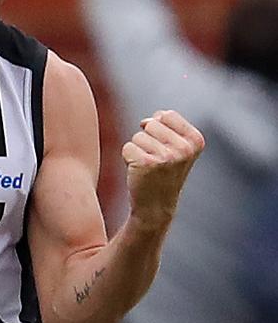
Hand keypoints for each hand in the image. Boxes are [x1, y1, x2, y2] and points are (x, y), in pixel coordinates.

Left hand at [122, 109, 204, 229]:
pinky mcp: (147, 163)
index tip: (164, 149)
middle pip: (151, 124)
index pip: (167, 115)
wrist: (156, 207)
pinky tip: (139, 172)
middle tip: (155, 161)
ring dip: (138, 150)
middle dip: (147, 140)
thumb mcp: (175, 148)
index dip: (158, 129)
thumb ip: (165, 127)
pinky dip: (128, 158)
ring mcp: (166, 156)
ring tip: (148, 168)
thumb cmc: (163, 174)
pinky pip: (127, 147)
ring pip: (138, 136)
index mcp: (195, 140)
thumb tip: (145, 121)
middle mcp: (184, 148)